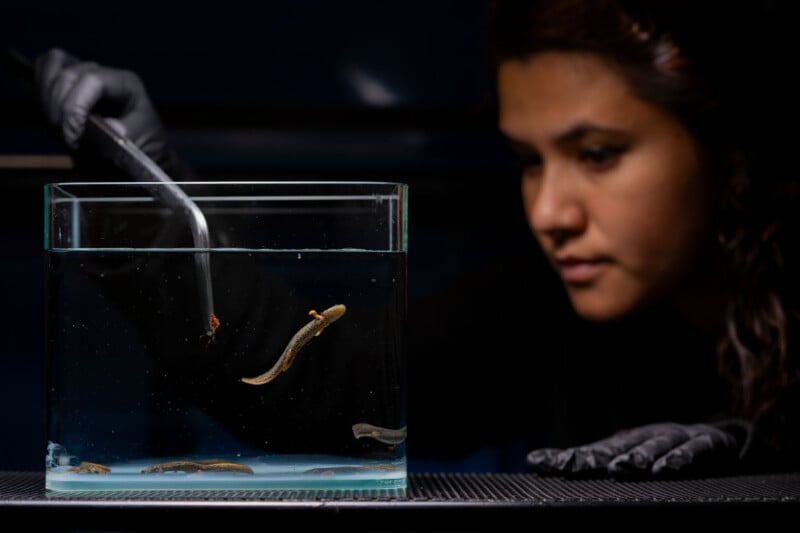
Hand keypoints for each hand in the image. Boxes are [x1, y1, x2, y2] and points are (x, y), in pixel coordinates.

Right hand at [34, 47, 174, 171]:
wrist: (139, 152)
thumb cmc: (144, 145)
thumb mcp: (145, 143)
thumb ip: (131, 135)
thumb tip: (113, 128)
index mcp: (126, 84)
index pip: (92, 80)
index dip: (75, 107)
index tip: (73, 136)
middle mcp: (105, 74)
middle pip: (68, 75)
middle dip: (61, 109)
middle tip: (67, 139)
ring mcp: (85, 74)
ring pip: (53, 66)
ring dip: (48, 100)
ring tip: (58, 128)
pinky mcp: (69, 82)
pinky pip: (46, 68)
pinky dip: (40, 88)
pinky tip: (51, 113)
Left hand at [527, 421, 751, 477]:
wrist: (716, 440)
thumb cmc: (663, 453)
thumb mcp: (632, 458)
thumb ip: (599, 467)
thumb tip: (550, 471)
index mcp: (625, 443)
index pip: (591, 452)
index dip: (566, 458)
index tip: (539, 463)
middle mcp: (645, 437)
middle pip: (618, 447)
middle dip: (596, 457)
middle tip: (575, 466)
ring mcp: (675, 437)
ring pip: (655, 445)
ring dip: (638, 456)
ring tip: (624, 467)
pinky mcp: (706, 442)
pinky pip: (695, 449)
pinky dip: (682, 457)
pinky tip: (669, 468)